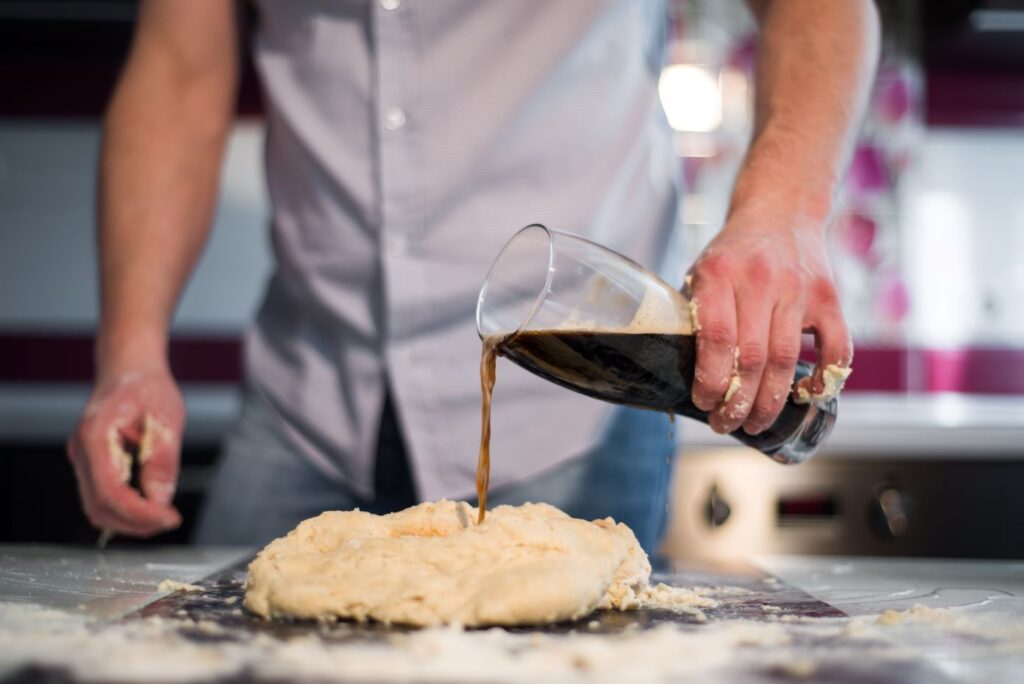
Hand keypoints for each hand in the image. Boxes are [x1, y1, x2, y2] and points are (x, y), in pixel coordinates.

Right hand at [67, 366, 183, 536]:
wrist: (129, 369)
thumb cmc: (147, 387)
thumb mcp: (166, 419)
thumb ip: (161, 461)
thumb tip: (160, 500)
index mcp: (95, 436)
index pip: (110, 492)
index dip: (140, 513)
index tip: (169, 518)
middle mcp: (81, 451)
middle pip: (99, 507)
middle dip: (135, 523)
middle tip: (169, 520)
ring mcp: (83, 459)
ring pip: (97, 507)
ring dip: (130, 519)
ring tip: (162, 515)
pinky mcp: (91, 464)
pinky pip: (102, 496)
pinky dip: (125, 507)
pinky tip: (150, 503)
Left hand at [686, 215, 852, 434]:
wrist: (781, 211)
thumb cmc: (734, 253)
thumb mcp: (703, 272)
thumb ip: (696, 315)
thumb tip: (683, 373)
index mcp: (721, 273)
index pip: (717, 338)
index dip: (710, 380)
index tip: (704, 403)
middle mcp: (762, 280)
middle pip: (751, 358)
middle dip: (737, 402)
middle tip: (725, 424)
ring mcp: (799, 290)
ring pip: (785, 360)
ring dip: (769, 401)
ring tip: (754, 424)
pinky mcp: (829, 298)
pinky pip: (835, 348)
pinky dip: (823, 379)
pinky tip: (804, 396)